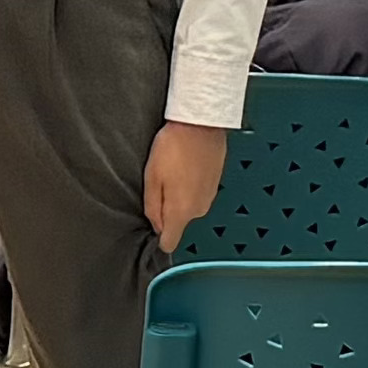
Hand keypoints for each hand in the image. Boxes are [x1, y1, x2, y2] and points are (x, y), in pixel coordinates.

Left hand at [142, 121, 229, 252]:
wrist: (201, 124)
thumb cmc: (173, 147)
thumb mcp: (152, 178)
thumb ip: (152, 208)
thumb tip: (155, 226)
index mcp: (181, 212)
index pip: (170, 243)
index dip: (157, 237)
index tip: (151, 223)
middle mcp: (199, 210)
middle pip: (177, 223)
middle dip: (166, 209)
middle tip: (160, 184)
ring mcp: (210, 198)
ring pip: (188, 208)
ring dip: (179, 196)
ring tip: (173, 172)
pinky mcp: (215, 185)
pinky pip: (198, 195)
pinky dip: (190, 186)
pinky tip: (185, 167)